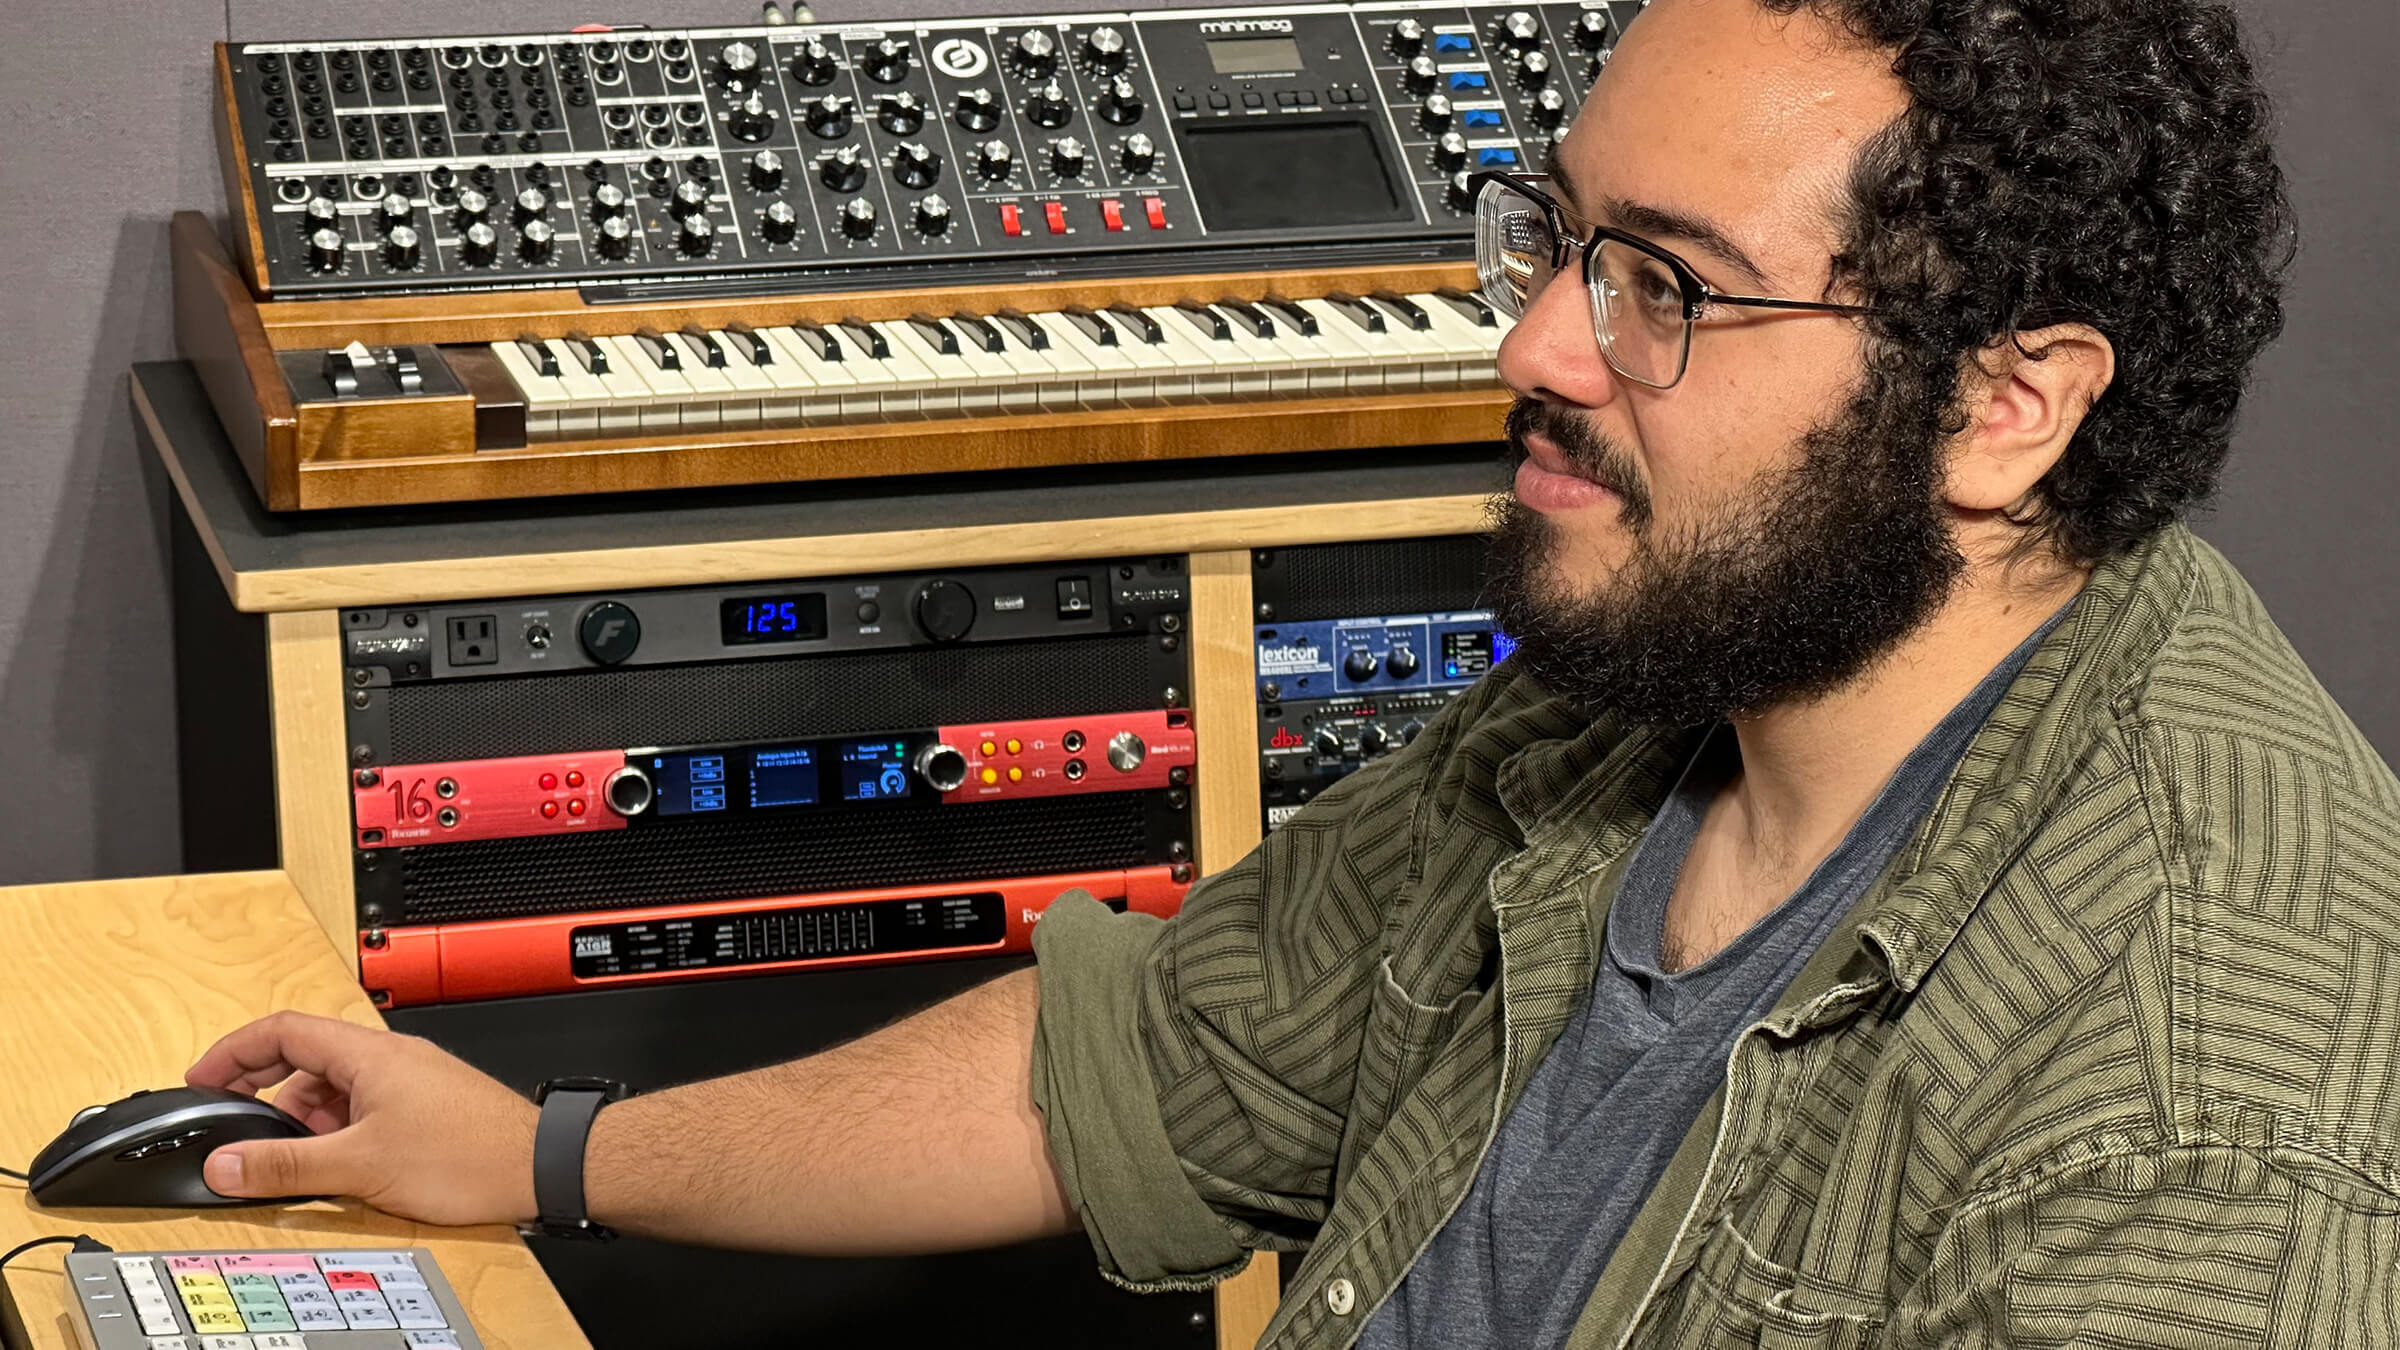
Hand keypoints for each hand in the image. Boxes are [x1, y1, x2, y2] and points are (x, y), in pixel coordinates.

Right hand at [185, 1011, 538, 1226]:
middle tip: (233, 1120)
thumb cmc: (471, 1156)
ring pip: (335, 1085)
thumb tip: (228, 1163)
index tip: (202, 1078)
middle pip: (305, 1055)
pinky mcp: (425, 1104)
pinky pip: (363, 1105)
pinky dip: (336, 1128)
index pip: (283, 1029)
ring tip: (291, 1154)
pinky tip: (337, 1162)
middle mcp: (390, 1058)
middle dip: (262, 1087)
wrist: (539, 1169)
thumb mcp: (361, 1166)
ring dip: (303, 1115)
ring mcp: (410, 1079)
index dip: (233, 1051)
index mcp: (369, 1054)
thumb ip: (287, 1165)